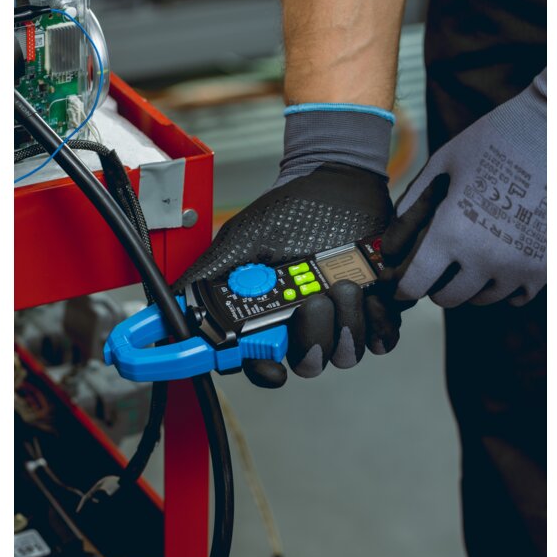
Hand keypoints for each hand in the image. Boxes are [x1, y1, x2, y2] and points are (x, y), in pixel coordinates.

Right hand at [174, 160, 404, 387]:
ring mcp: (342, 320)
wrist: (339, 184)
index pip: (261, 365)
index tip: (273, 366)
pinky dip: (381, 322)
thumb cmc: (289, 210)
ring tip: (347, 285)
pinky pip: (384, 338)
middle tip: (316, 300)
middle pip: (310, 363)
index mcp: (270, 318)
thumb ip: (207, 277)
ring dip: (348, 323)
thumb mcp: (241, 241)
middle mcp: (305, 325)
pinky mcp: (377, 310)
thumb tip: (172, 307)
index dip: (265, 372)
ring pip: (348, 353)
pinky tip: (372, 296)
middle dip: (314, 337)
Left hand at [382, 70, 546, 306]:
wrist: (554, 130)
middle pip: (447, 298)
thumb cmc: (492, 141)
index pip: (415, 285)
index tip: (402, 283)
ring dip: (470, 285)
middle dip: (436, 285)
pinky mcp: (546, 266)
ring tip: (470, 258)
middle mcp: (485, 257)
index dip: (403, 286)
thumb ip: (411, 205)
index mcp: (452, 232)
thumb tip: (390, 244)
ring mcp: (518, 266)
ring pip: (482, 299)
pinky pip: (516, 296)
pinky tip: (498, 264)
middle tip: (438, 266)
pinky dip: (504, 287)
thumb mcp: (442, 164)